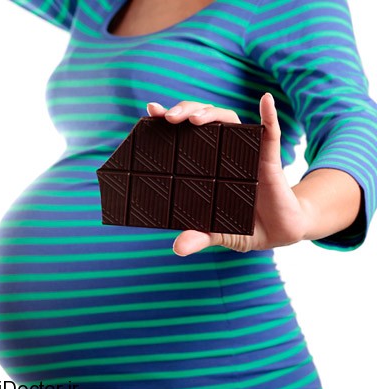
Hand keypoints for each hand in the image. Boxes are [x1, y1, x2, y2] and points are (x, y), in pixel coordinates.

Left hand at [146, 95, 309, 254]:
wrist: (279, 232)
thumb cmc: (245, 226)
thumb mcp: (218, 233)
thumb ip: (199, 236)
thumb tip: (177, 247)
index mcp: (207, 166)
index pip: (185, 136)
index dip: (169, 122)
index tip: (151, 112)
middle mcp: (224, 154)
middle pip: (203, 120)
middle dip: (185, 111)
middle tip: (168, 118)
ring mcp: (246, 154)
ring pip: (228, 121)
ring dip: (211, 113)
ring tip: (194, 118)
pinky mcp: (268, 161)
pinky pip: (270, 134)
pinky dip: (269, 117)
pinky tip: (265, 100)